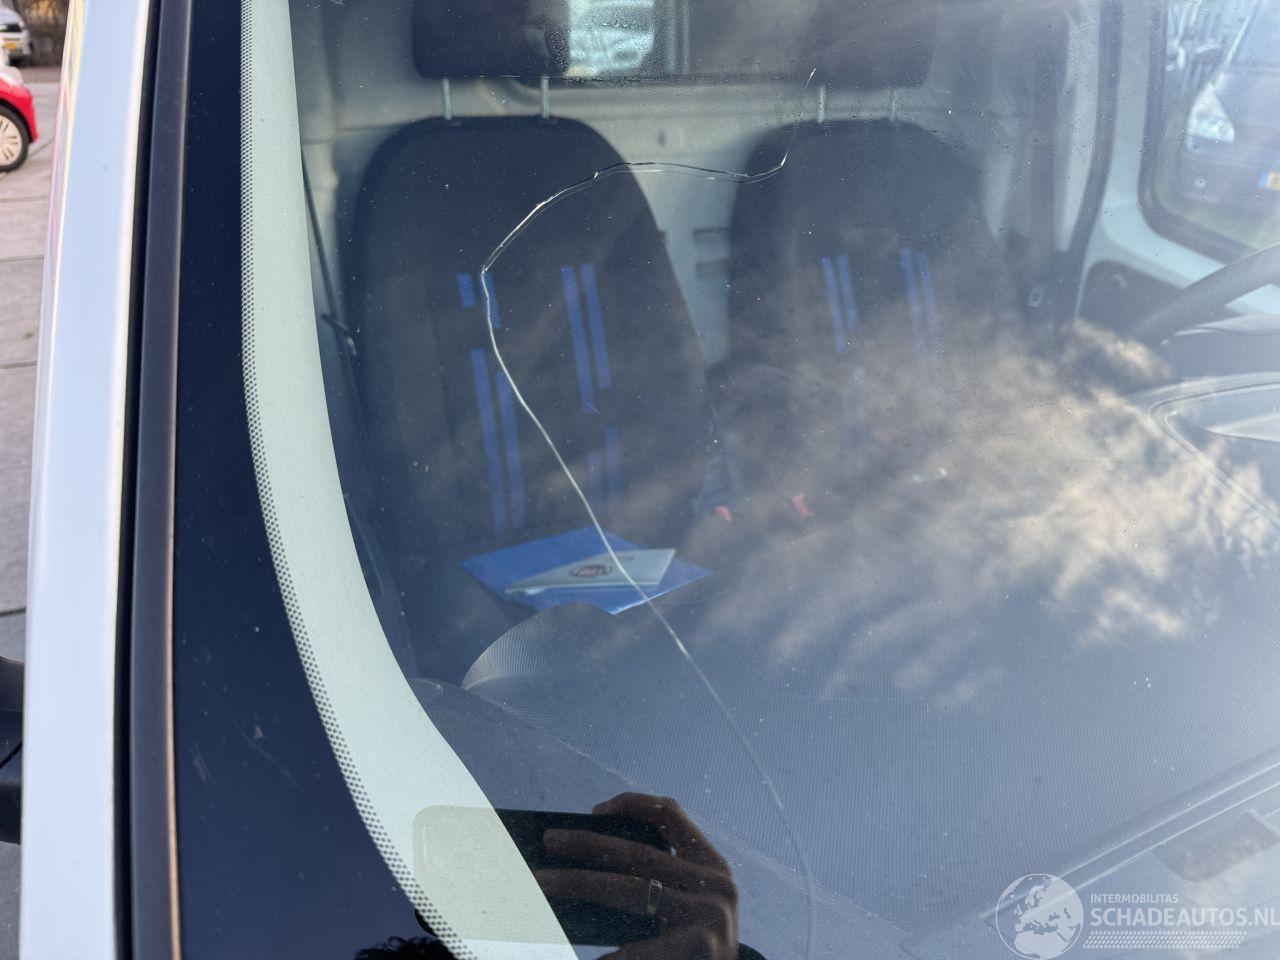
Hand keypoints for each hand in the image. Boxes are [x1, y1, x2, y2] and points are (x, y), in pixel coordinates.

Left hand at [534, 792, 739, 959]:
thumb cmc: (693, 949)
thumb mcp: (687, 907)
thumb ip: (657, 881)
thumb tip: (583, 862)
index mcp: (714, 867)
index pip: (672, 815)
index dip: (633, 804)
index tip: (596, 810)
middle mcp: (716, 886)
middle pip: (639, 853)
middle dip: (588, 843)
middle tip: (549, 839)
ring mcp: (710, 918)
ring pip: (630, 888)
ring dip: (578, 883)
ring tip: (542, 883)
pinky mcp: (699, 949)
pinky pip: (635, 945)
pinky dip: (605, 948)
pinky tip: (580, 947)